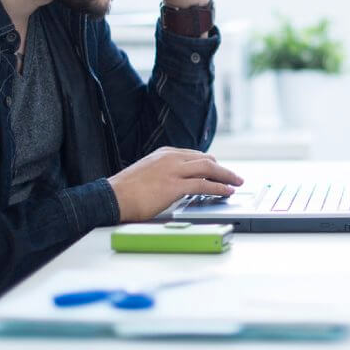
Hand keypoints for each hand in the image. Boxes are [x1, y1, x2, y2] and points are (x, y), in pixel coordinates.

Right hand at [108, 146, 243, 221]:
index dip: (210, 164)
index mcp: (165, 153)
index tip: (219, 170)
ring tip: (236, 182)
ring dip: (226, 176)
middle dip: (223, 169)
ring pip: (208, 169)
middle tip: (234, 176)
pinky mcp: (174, 186)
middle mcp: (171, 158)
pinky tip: (226, 191)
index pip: (195, 155)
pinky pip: (203, 185)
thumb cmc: (126, 190)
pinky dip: (218, 188)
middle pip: (206, 159)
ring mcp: (173, 170)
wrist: (112, 196)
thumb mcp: (147, 172)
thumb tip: (176, 183)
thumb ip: (164, 173)